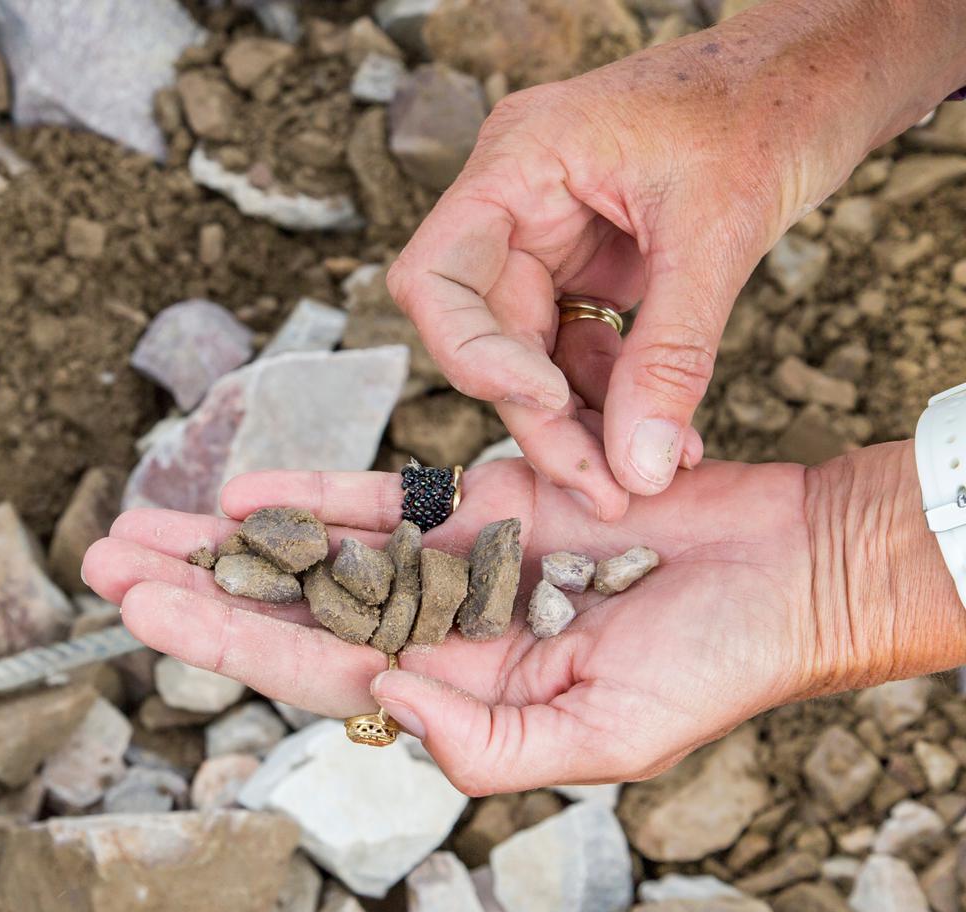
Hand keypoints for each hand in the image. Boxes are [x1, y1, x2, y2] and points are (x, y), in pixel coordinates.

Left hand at [84, 457, 851, 794]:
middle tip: (101, 563)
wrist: (777, 571)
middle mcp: (437, 632)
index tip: (140, 615)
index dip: (225, 644)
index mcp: (455, 695)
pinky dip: (316, 490)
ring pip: (320, 549)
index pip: (315, 672)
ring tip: (138, 524)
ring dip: (230, 538)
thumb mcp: (606, 736)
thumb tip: (381, 700)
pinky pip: (385, 496)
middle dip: (194, 591)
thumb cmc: (712, 665)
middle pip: (291, 609)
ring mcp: (454, 564)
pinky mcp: (486, 500)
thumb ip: (488, 740)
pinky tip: (243, 489)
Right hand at [386, 0, 963, 519]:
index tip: (549, 405)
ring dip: (582, 423)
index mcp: (517, 164)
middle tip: (601, 487)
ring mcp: (552, 238)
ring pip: (533, 355)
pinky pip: (581, 348)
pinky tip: (663, 438)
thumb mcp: (718, 230)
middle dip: (542, 417)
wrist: (823, 76)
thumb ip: (673, 355)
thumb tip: (641, 465)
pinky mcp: (590, 266)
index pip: (437, 279)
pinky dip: (618, 397)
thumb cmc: (768, 104)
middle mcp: (517, 204)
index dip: (476, 356)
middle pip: (487, 335)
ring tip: (639, 477)